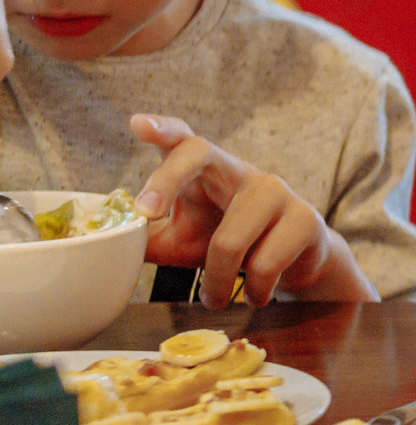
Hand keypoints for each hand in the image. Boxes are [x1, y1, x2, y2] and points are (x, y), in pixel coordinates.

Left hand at [129, 113, 370, 304]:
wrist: (296, 265)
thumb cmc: (229, 245)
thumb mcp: (180, 243)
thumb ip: (144, 240)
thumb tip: (102, 245)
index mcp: (205, 171)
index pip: (182, 139)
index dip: (161, 128)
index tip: (137, 125)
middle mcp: (238, 170)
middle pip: (199, 153)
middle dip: (165, 180)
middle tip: (147, 214)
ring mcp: (275, 190)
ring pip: (229, 238)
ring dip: (215, 280)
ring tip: (212, 299)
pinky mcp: (305, 219)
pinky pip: (267, 262)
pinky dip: (252, 290)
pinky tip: (253, 295)